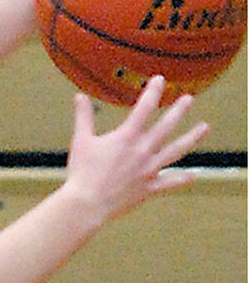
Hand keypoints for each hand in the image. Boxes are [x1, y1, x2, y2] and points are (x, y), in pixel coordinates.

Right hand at [62, 75, 208, 222]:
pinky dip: (181, 179)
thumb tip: (79, 96)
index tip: (160, 80)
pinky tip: (192, 175)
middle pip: (166, 127)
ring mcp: (149, 170)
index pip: (144, 108)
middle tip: (189, 99)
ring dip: (191, 138)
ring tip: (204, 127)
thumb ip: (84, 116)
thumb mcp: (81, 140)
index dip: (153, 92)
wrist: (88, 203)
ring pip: (175, 151)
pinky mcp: (149, 188)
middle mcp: (143, 151)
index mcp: (126, 138)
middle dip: (178, 110)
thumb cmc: (82, 171)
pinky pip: (169, 182)